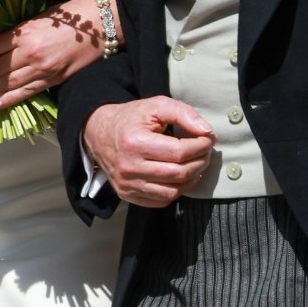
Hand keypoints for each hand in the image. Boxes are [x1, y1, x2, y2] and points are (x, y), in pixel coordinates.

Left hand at [0, 0, 107, 109]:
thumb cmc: (74, 15)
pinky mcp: (54, 80)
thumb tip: (4, 43)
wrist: (104, 25)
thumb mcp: (41, 15)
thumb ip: (22, 30)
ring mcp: (42, 69)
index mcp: (25, 31)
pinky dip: (10, 99)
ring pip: (8, 84)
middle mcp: (30, 52)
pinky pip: (27, 92)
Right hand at [84, 97, 213, 206]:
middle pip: (179, 173)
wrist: (98, 133)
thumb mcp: (155, 105)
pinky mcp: (128, 195)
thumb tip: (206, 131)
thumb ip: (183, 113)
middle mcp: (129, 168)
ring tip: (197, 163)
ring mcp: (127, 185)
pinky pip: (162, 201)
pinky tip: (182, 176)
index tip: (208, 138)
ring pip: (173, 191)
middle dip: (201, 161)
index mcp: (135, 143)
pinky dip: (178, 190)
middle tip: (206, 150)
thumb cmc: (131, 118)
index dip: (201, 146)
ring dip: (192, 178)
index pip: (180, 152)